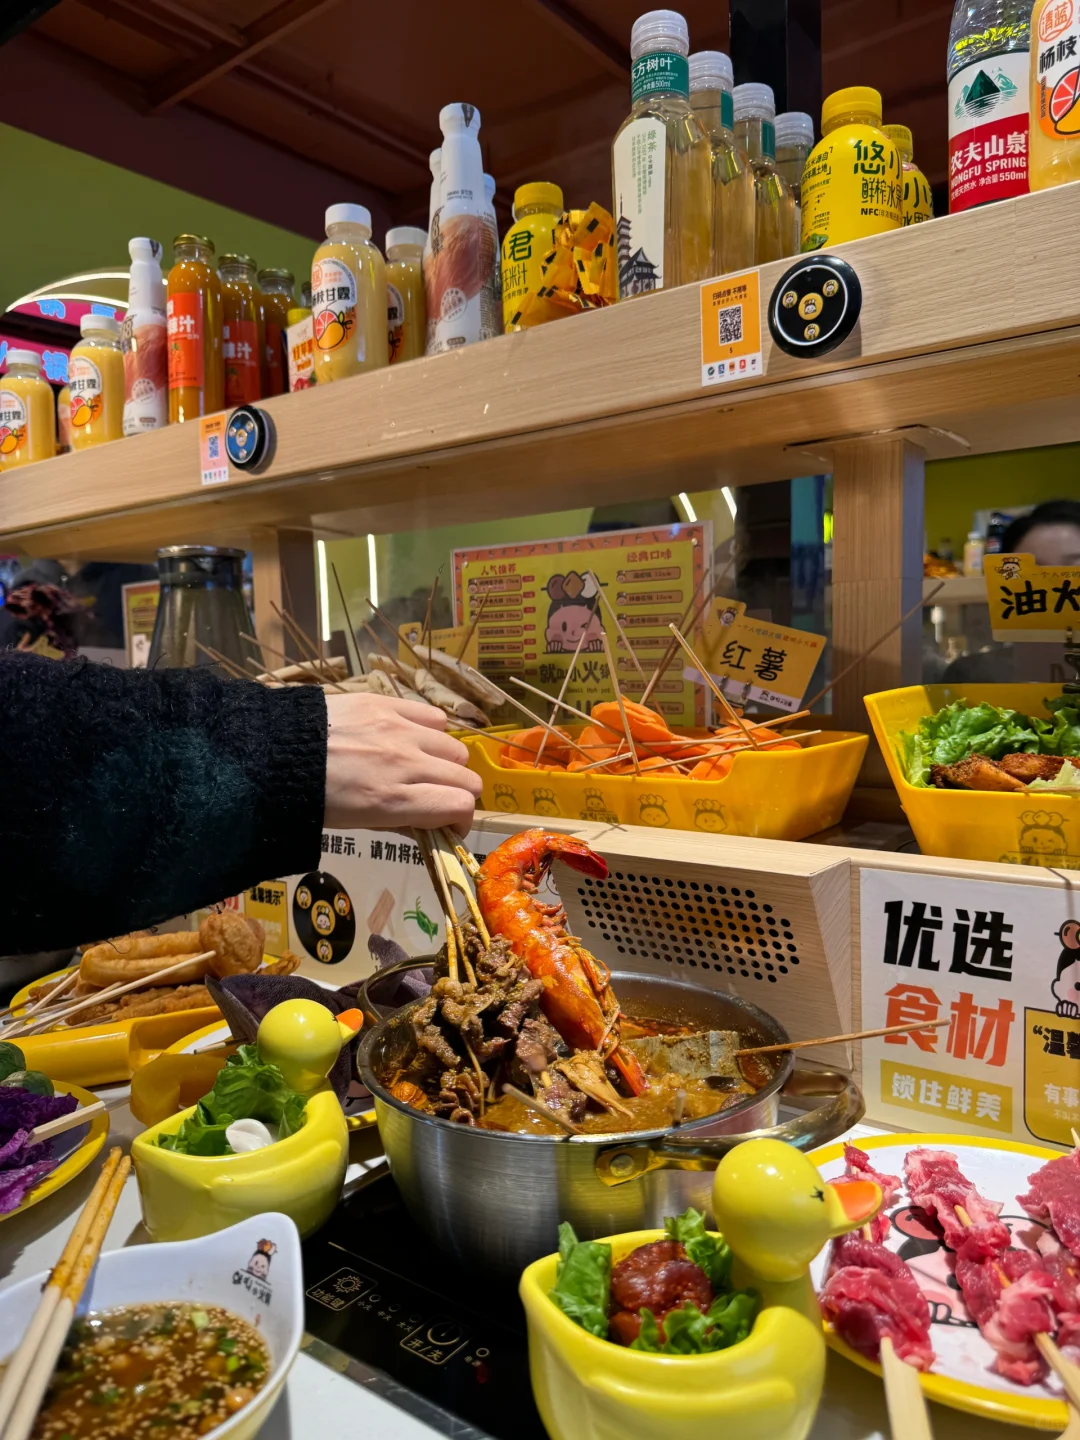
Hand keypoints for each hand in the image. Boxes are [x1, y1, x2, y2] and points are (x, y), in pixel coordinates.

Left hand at [323, 693, 481, 833]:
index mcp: (393, 800)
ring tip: (424, 767)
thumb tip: (433, 823)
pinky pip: (433, 716)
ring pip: (454, 747)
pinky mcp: (385, 703)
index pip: (460, 806)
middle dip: (459, 795)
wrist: (272, 753)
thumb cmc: (310, 797)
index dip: (461, 820)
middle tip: (439, 798)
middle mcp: (404, 764)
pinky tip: (413, 739)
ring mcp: (398, 730)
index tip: (449, 824)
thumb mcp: (356, 823)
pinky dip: (431, 732)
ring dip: (446, 763)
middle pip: (466, 778)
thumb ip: (401, 822)